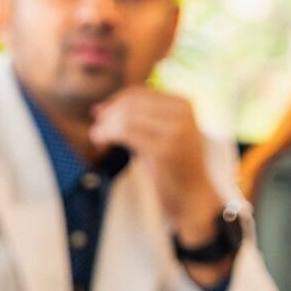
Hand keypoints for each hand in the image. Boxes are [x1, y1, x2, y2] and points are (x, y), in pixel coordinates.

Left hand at [88, 89, 228, 280]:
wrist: (193, 198)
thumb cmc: (172, 168)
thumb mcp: (158, 135)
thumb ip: (136, 119)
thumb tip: (98, 109)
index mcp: (183, 104)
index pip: (138, 93)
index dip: (114, 102)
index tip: (99, 116)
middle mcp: (182, 113)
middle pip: (130, 103)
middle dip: (108, 114)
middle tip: (96, 131)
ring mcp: (175, 130)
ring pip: (126, 117)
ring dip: (105, 126)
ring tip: (98, 139)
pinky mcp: (165, 149)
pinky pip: (126, 132)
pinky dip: (107, 135)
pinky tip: (102, 144)